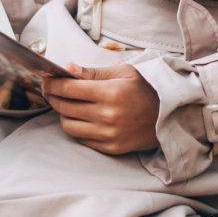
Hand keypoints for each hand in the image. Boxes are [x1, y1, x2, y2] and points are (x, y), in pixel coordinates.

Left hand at [43, 63, 159, 154]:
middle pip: (64, 107)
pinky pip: (82, 139)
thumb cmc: (147, 90)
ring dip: (63, 114)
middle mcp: (107, 116)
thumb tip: (68, 68)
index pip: (69, 88)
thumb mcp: (124, 73)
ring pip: (69, 126)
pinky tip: (81, 118)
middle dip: (53, 97)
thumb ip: (93, 72)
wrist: (170, 116)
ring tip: (67, 105)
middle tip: (51, 90)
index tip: (47, 81)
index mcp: (110, 93)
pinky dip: (77, 128)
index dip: (53, 84)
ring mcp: (108, 135)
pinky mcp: (111, 148)